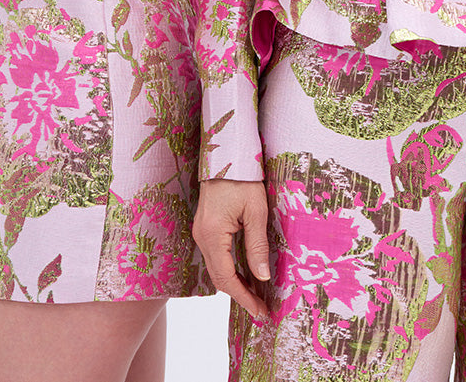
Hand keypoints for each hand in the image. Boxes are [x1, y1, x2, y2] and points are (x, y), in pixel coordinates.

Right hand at [193, 179, 269, 319]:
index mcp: (212, 235)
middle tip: (261, 310)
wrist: (226, 154)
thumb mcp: (256, 211)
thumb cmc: (243, 179)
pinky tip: (245, 273)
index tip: (259, 311)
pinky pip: (217, 256)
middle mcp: (202, 237)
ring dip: (235, 283)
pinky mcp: (206, 227)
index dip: (243, 297)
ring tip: (256, 295)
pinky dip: (230, 269)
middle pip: (219, 277)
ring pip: (217, 268)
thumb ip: (257, 245)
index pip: (227, 278)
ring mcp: (202, 232)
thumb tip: (263, 277)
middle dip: (240, 295)